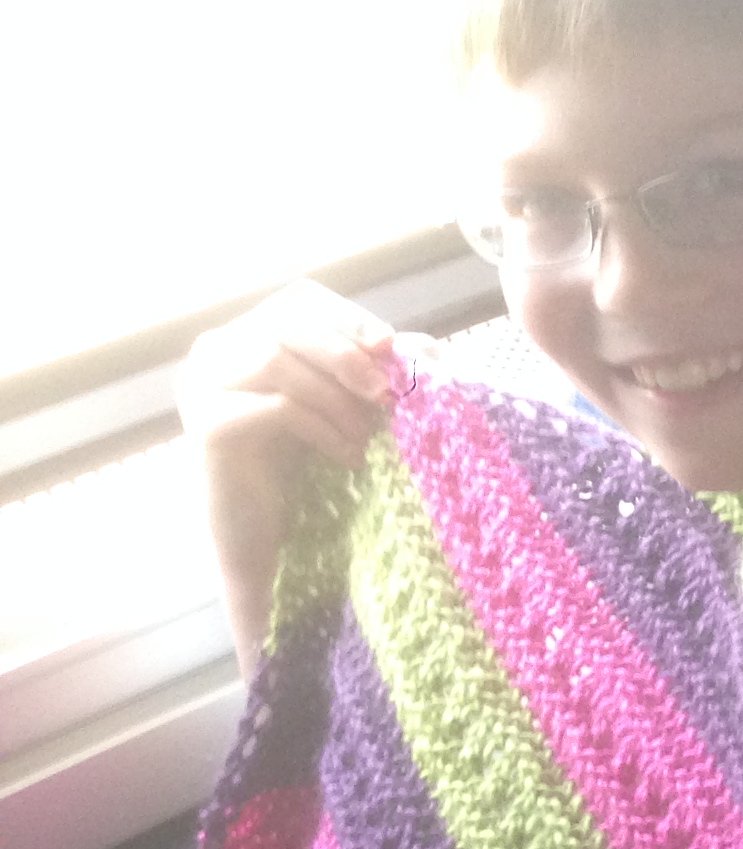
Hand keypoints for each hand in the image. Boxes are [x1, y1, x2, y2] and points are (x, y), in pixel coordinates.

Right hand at [179, 279, 401, 672]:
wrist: (271, 547)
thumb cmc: (313, 474)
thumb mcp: (352, 415)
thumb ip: (382, 378)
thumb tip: (433, 349)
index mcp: (248, 335)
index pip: (298, 300)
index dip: (347, 318)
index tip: (393, 347)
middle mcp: (215, 351)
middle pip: (285, 322)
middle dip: (346, 354)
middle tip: (387, 395)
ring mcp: (203, 386)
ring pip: (277, 360)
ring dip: (337, 398)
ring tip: (369, 438)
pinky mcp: (207, 426)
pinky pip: (274, 407)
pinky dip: (321, 428)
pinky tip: (348, 457)